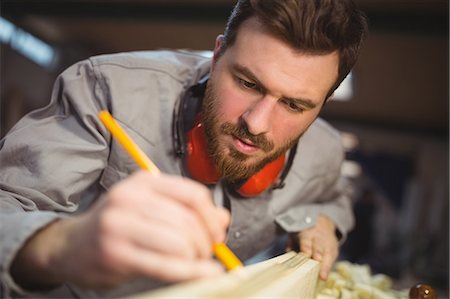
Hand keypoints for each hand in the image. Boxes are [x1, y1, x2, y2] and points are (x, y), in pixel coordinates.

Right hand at [11, 171, 229, 289]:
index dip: (212, 216)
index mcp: (144, 182)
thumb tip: (223, 218)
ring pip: (179, 242)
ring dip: (197, 257)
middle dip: (206, 241)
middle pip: (188, 219)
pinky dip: (191, 272)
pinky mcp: (115, 254)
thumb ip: (186, 210)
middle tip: (207, 252)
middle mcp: (130, 198)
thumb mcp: (150, 209)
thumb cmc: (117, 226)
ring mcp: (120, 225)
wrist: (71, 247)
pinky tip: (203, 274)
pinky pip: (165, 265)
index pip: (193, 194)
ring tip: (195, 262)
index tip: (217, 232)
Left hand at [295, 215, 338, 279]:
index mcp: (307, 232)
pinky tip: (325, 276)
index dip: (306, 246)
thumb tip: (287, 251)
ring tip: (323, 275)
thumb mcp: (296, 231)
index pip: (306, 239)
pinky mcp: (334, 250)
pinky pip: (333, 258)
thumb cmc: (305, 230)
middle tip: (317, 260)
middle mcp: (319, 237)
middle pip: (319, 246)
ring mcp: (328, 243)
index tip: (306, 253)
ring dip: (326, 265)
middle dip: (318, 253)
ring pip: (328, 254)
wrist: (323, 223)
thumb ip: (291, 241)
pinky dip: (329, 267)